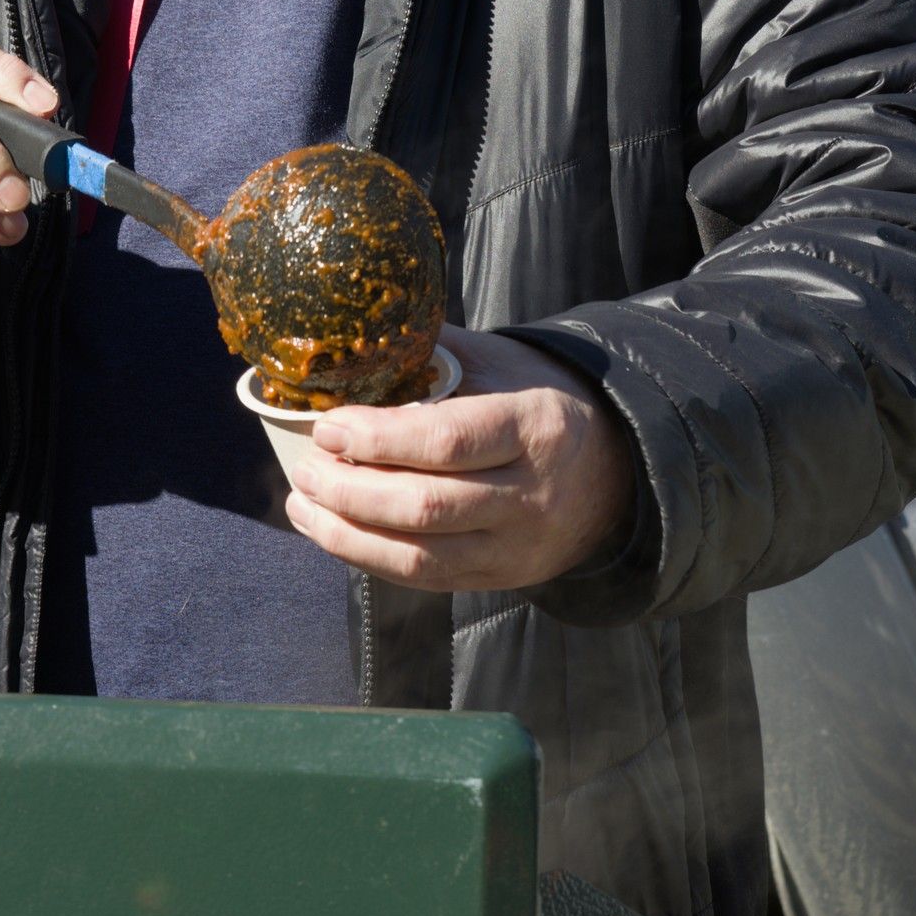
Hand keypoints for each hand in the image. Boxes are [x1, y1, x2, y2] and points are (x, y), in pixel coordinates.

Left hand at [282, 327, 636, 593]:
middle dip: (351, 493)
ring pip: (421, 558)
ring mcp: (517, 546)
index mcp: (535, 428)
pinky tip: (335, 533)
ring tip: (304, 507)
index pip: (449, 442)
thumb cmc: (540, 405)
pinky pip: (425, 578)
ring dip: (348, 535)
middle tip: (306, 471)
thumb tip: (353, 336)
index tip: (329, 426)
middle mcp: (530, 495)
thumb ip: (435, 352)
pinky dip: (371, 558)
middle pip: (427, 507)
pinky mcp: (501, 578)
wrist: (612, 472)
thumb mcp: (505, 364)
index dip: (379, 439)